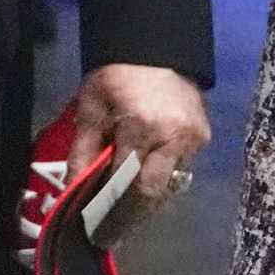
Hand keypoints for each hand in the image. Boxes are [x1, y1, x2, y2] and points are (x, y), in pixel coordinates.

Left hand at [62, 64, 209, 242]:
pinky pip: (182, 166)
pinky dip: (163, 171)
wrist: (154, 47)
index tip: (98, 227)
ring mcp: (193, 138)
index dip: (111, 205)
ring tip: (128, 197)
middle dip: (132, 209)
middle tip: (115, 225)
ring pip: (170, 182)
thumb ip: (83, 152)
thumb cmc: (114, 77)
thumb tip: (71, 190)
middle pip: (153, 191)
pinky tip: (148, 169)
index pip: (125, 181)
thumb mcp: (91, 109)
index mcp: (141, 128)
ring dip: (148, 190)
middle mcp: (173, 137)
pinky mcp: (204, 136)